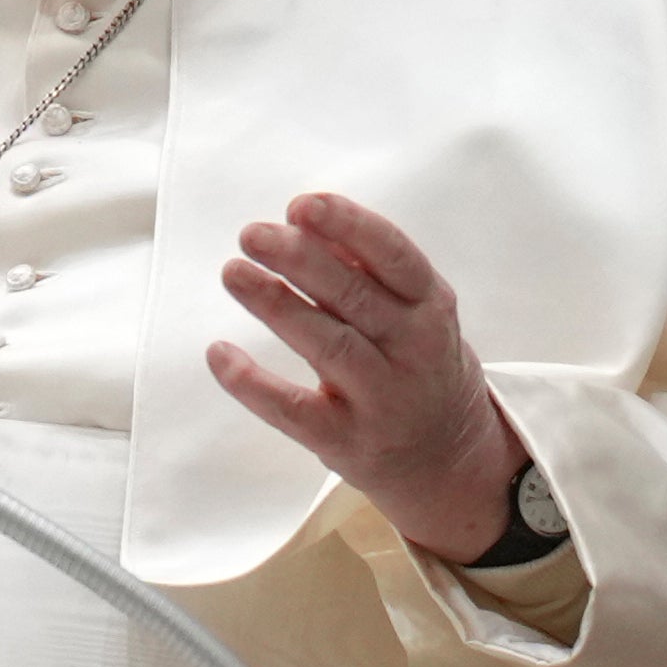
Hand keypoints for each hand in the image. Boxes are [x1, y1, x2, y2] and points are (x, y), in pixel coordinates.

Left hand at [208, 192, 525, 562]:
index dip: (348, 226)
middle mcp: (413, 352)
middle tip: (253, 234)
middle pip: (354, 296)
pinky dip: (253, 383)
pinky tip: (219, 354)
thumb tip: (309, 220)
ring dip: (276, 305)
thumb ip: (369, 269)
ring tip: (234, 273)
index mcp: (431, 309)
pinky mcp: (344, 441)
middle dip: (300, 259)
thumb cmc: (417, 366)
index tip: (302, 205)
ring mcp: (381, 400)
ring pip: (327, 345)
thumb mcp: (416, 313)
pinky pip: (292, 411)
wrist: (447, 460)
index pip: (394, 257)